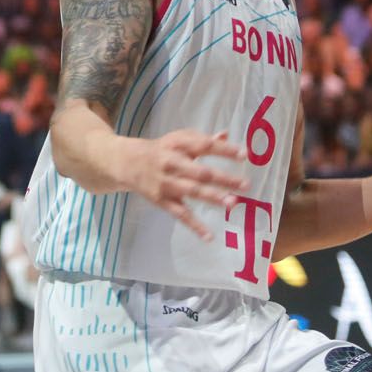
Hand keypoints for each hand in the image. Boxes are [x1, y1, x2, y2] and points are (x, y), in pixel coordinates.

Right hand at [116, 129, 247, 239]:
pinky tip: (209, 236)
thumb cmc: (159, 150)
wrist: (125, 162)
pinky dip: (194, 226)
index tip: (245, 155)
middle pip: (200, 171)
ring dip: (212, 198)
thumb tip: (225, 134)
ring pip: (192, 192)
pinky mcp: (161, 200)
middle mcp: (172, 163)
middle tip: (245, 185)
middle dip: (223, 178)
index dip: (224, 150)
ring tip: (232, 203)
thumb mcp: (177, 140)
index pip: (204, 146)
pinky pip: (180, 214)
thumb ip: (201, 140)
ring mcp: (167, 183)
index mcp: (178, 145)